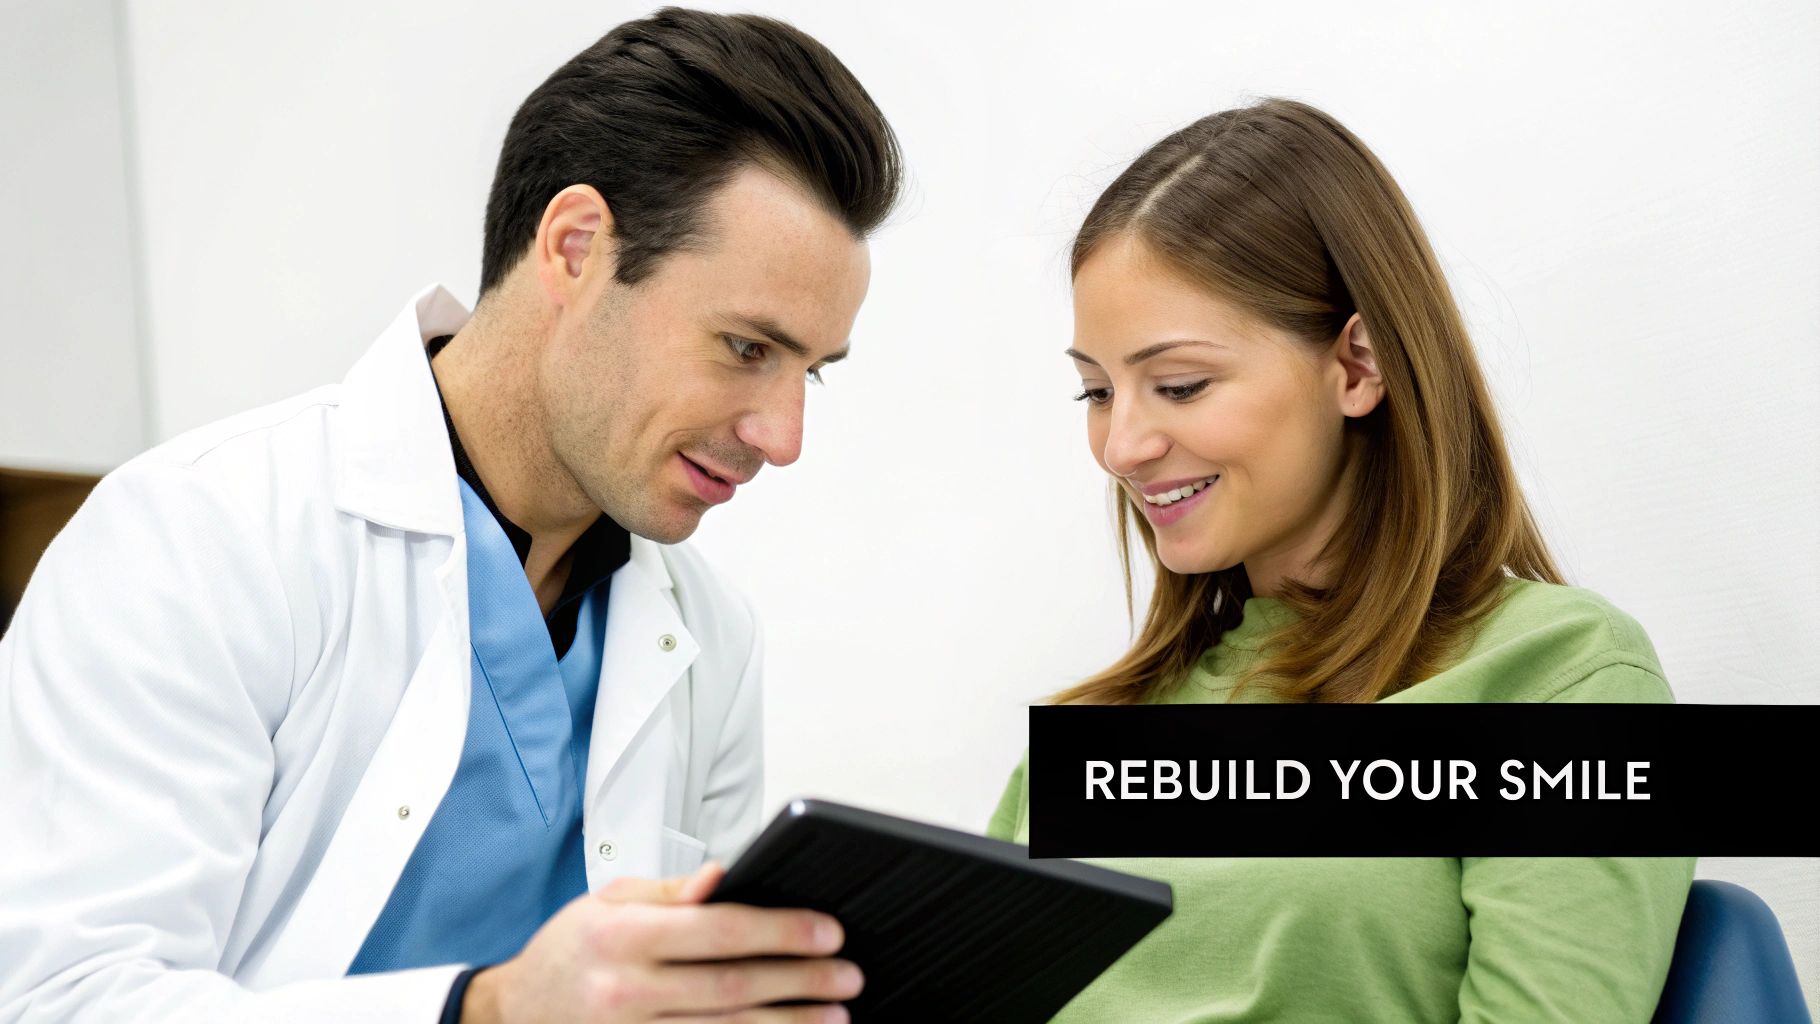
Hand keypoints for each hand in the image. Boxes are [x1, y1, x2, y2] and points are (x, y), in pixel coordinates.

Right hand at [461, 862, 862, 1022]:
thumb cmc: (569, 949)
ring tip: (834, 1017)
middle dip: (799, 980)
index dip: (780, 931)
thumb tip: (725, 877)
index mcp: (623, 935)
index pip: (718, 930)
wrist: (516, 1009)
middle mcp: (627, 989)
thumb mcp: (609, 901)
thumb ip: (671, 892)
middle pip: (732, 986)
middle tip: (847, 976)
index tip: (826, 931)